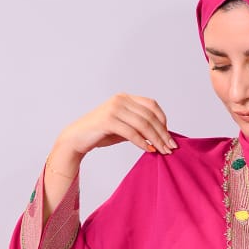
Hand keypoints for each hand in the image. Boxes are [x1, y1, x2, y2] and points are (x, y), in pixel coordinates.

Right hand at [52, 93, 177, 171]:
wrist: (77, 138)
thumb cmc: (101, 133)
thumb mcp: (124, 127)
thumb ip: (139, 127)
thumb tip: (161, 136)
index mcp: (125, 97)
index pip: (151, 105)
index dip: (163, 120)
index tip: (168, 135)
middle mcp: (120, 99)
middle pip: (149, 115)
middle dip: (162, 133)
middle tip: (171, 147)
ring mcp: (114, 109)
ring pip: (143, 124)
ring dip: (156, 139)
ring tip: (163, 151)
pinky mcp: (108, 120)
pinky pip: (131, 132)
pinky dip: (142, 143)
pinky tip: (149, 150)